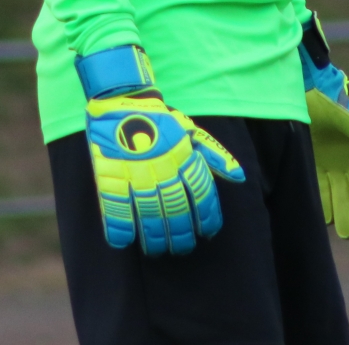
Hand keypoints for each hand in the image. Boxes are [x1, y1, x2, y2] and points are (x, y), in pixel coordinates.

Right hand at [77, 45, 246, 255]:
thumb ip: (214, 155)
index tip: (207, 232)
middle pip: (176, 208)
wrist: (121, 98)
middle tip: (182, 248)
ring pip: (148, 212)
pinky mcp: (109, 172)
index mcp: (183, 154)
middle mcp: (162, 165)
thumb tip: (239, 177)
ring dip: (153, 236)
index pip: (201, 192)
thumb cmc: (160, 118)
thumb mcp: (190, 130)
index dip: (206, 216)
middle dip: (181, 234)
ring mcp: (134, 170)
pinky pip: (115, 205)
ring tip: (157, 250)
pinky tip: (124, 241)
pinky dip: (119, 226)